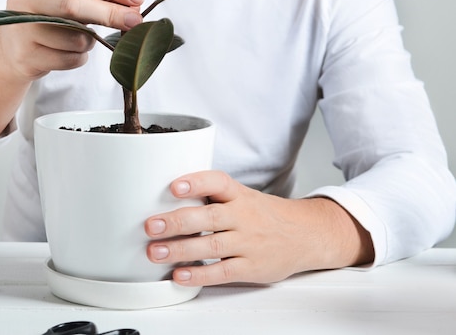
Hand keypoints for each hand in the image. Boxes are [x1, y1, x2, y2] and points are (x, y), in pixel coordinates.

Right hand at [0, 0, 144, 137]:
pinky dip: (80, 57)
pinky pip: (70, 59)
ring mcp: (21, 29)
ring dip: (91, 41)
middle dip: (111, 14)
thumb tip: (134, 6)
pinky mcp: (26, 57)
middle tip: (135, 21)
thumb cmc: (47, 16)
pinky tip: (69, 51)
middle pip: (75, 6)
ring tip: (83, 38)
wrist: (12, 48)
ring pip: (75, 38)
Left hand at [144, 171, 373, 285]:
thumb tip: (169, 200)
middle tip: (151, 225)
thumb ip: (212, 197)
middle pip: (209, 217)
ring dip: (180, 249)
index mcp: (240, 195)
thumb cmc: (265, 215)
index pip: (218, 182)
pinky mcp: (251, 267)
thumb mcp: (243, 197)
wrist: (306, 235)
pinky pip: (222, 271)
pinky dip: (199, 274)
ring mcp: (248, 243)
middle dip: (177, 221)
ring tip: (155, 252)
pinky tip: (180, 275)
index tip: (174, 186)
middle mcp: (244, 216)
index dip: (196, 182)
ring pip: (212, 246)